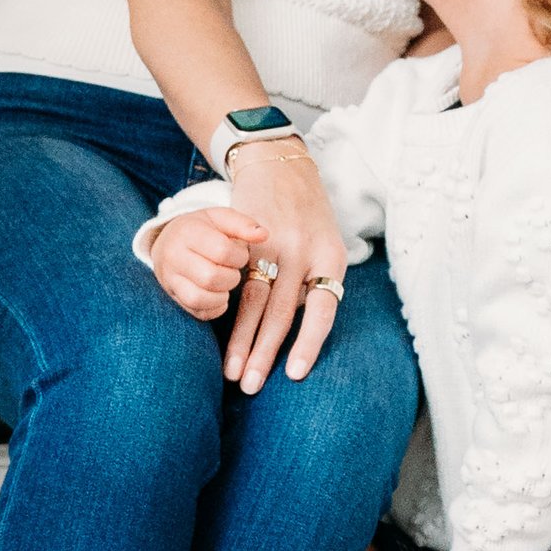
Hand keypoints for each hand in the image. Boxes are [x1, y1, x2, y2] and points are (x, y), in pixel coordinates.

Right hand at [146, 204, 263, 321]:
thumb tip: (264, 235)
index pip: (221, 251)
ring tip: (226, 282)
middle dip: (232, 277)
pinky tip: (220, 294)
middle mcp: (173, 256)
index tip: (240, 255)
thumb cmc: (203, 229)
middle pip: (210, 277)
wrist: (168, 241)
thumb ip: (243, 224)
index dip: (239, 257)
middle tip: (233, 270)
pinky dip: (215, 308)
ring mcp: (170, 279)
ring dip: (223, 295)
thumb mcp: (221, 218)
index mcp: (187, 231)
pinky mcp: (174, 297)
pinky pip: (197, 312)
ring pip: (199, 298)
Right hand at [220, 141, 350, 392]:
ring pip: (254, 300)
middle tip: (251, 387)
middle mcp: (305, 251)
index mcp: (332, 258)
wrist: (282, 164)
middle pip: (283, 312)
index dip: (310, 344)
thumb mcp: (326, 246)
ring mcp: (274, 241)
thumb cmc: (308, 218)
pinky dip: (226, 307)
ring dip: (242, 339)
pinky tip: (218, 330)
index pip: (324, 310)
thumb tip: (304, 333)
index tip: (295, 374)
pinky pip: (235, 277)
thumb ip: (317, 285)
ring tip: (232, 371)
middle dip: (265, 353)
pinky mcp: (246, 234)